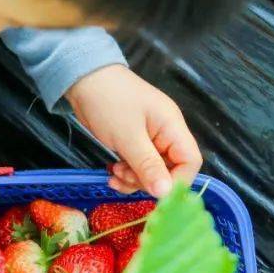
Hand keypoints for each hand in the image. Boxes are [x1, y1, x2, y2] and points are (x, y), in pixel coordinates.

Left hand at [65, 65, 201, 196]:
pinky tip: (112, 172)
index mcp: (172, 126)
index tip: (155, 191)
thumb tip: (166, 193)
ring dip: (133, 179)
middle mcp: (166, 133)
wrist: (83, 79)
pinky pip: (138, 166)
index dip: (177, 181)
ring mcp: (150, 138)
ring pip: (152, 172)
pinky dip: (126, 174)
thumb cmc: (108, 101)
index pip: (191, 161)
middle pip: (170, 170)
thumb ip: (148, 166)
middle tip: (124, 177)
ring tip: (114, 173)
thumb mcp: (128, 137)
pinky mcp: (135, 142)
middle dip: (147, 181)